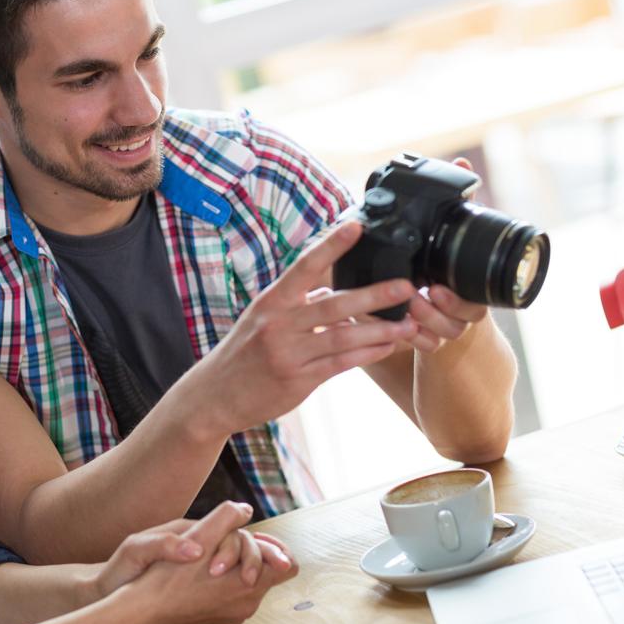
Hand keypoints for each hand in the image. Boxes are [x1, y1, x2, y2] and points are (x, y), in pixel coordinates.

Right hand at [118, 502, 298, 623]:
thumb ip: (226, 518)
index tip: (256, 539)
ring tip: (210, 561)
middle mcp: (247, 606)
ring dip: (235, 572)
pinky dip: (223, 589)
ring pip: (248, 589)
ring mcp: (233, 619)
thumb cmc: (168, 575)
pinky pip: (232, 602)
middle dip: (251, 558)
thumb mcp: (198, 535)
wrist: (140, 613)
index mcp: (250, 584)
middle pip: (267, 576)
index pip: (288, 566)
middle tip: (226, 545)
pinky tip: (200, 579)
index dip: (274, 549)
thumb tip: (246, 509)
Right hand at [182, 220, 423, 434]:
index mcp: (271, 302)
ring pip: (343, 336)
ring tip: (409, 324)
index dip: (331, 246)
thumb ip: (296, 303)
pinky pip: (340, 363)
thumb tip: (328, 290)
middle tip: (407, 286)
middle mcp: (279, 324)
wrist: (214, 396)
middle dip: (374, 295)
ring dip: (380, 330)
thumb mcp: (262, 319)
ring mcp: (288, 353)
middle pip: (334, 304)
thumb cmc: (241, 354)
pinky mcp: (298, 380)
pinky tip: (387, 347)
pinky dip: (367, 354)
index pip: (304, 266)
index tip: (357, 227)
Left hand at [390, 156, 488, 352]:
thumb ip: (456, 207)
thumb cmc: (446, 268)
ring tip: (404, 310)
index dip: (458, 298)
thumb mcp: (448, 237)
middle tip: (420, 298)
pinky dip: (413, 342)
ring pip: (442, 336)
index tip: (438, 289)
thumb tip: (462, 163)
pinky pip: (424, 348)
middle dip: (440, 311)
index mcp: (469, 291)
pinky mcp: (428, 341)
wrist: (446, 314)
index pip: (474, 299)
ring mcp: (447, 330)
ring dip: (424, 324)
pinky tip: (397, 332)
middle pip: (460, 320)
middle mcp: (462, 313)